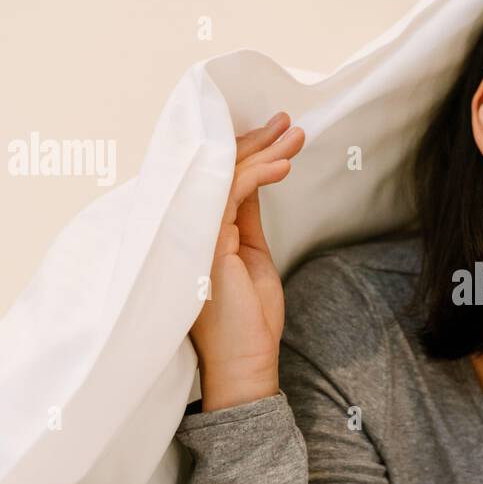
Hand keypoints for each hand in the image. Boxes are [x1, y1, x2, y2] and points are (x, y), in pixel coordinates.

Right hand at [189, 111, 304, 410]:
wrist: (244, 362)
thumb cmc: (249, 319)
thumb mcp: (251, 255)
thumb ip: (245, 217)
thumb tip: (253, 180)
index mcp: (197, 232)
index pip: (218, 180)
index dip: (247, 153)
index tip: (277, 134)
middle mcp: (189, 228)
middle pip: (219, 171)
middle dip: (256, 142)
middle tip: (286, 121)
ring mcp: (194, 233)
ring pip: (225, 176)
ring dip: (263, 152)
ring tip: (293, 135)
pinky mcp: (206, 241)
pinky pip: (230, 194)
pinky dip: (258, 175)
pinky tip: (283, 166)